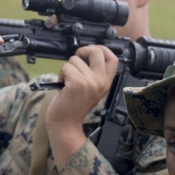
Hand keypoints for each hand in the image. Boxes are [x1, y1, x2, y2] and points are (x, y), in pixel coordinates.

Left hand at [45, 44, 118, 165]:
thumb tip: (86, 54)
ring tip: (68, 82)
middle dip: (83, 51)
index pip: (113, 58)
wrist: (65, 124)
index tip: (91, 51)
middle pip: (97, 51)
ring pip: (75, 59)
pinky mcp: (77, 83)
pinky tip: (63, 85)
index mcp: (106, 83)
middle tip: (77, 60)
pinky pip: (66, 67)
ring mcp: (90, 82)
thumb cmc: (74, 107)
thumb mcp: (91, 90)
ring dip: (67, 68)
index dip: (102, 49)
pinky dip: (61, 74)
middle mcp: (101, 82)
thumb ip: (93, 74)